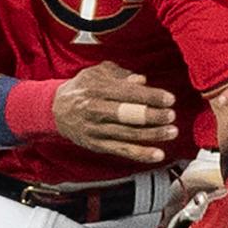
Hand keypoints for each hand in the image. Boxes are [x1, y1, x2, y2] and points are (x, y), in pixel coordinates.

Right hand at [53, 62, 179, 163]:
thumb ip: (121, 74)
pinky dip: (141, 154)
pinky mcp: (97, 145)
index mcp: (97, 88)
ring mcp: (96, 130)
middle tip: (171, 115)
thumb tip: (142, 80)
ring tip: (171, 132)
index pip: (128, 93)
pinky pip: (122, 151)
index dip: (151, 96)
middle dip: (153, 116)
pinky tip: (157, 155)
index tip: (169, 99)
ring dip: (152, 135)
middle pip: (128, 114)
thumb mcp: (98, 73)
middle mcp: (95, 109)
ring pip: (128, 134)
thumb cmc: (83, 88)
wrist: (55, 109)